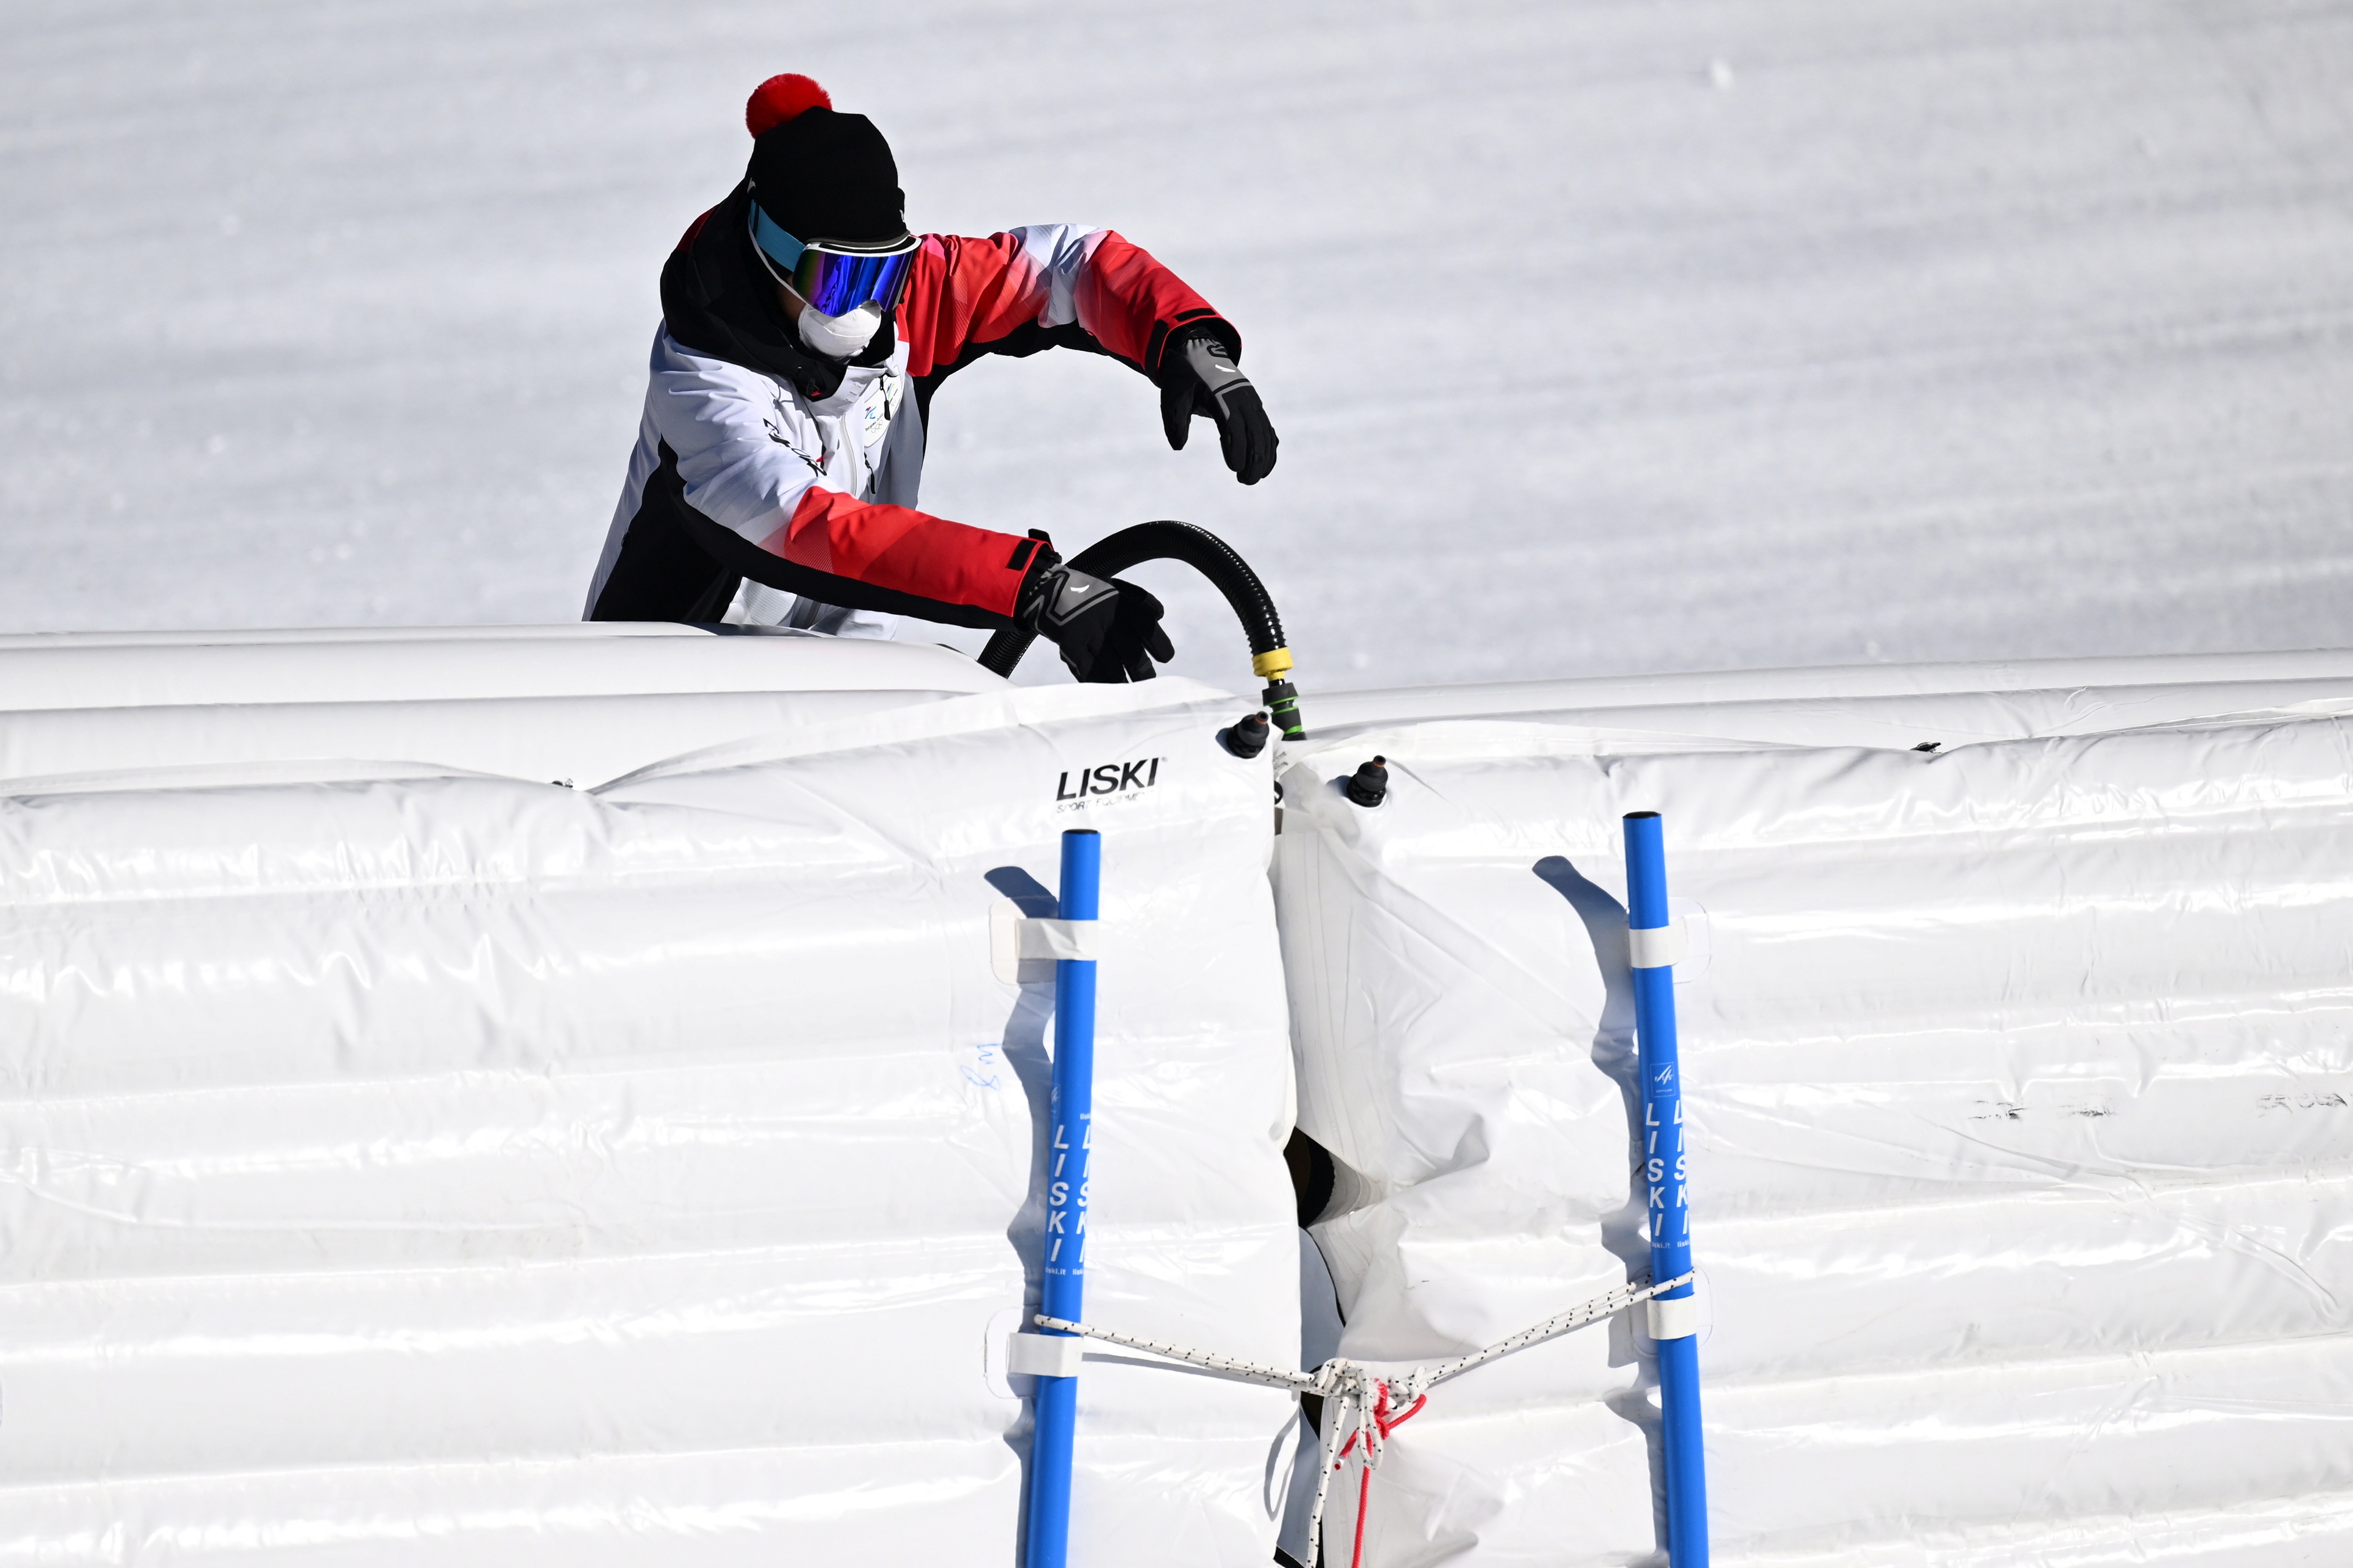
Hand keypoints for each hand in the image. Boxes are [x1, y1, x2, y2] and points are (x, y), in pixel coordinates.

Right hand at [1021, 558, 1175, 682]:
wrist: (1048, 590)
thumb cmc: (1089, 593)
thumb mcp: (1116, 586)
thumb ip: (1140, 599)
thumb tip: (1160, 616)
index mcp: (1121, 602)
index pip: (1147, 626)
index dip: (1160, 645)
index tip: (1165, 658)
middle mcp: (1107, 617)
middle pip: (1132, 653)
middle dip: (1143, 672)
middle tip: (1147, 681)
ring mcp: (1087, 632)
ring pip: (1112, 667)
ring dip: (1122, 682)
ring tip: (1128, 692)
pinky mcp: (1070, 644)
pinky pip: (1088, 671)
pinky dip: (1099, 682)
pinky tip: (1106, 691)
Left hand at [1160, 328, 1277, 484]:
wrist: (1199, 353)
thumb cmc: (1185, 378)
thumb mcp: (1173, 396)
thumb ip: (1174, 420)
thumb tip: (1178, 446)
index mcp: (1221, 395)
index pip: (1233, 425)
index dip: (1237, 447)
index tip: (1234, 468)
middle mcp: (1242, 398)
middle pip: (1254, 432)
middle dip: (1253, 459)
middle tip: (1245, 481)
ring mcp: (1251, 402)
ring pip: (1264, 432)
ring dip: (1263, 457)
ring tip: (1254, 479)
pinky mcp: (1254, 407)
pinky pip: (1267, 429)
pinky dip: (1269, 448)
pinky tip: (1266, 468)